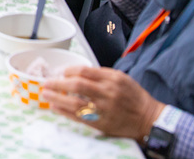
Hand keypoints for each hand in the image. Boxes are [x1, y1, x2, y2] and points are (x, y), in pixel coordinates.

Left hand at [43, 67, 164, 140]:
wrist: (148, 119)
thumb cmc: (133, 96)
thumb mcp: (121, 78)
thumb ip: (101, 74)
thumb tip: (77, 72)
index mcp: (112, 79)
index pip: (84, 71)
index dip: (69, 70)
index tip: (61, 72)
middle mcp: (107, 93)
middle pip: (77, 85)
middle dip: (58, 83)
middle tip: (47, 82)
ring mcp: (103, 110)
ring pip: (75, 102)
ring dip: (57, 97)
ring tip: (46, 94)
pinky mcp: (101, 123)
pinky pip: (79, 117)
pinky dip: (64, 111)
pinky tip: (55, 107)